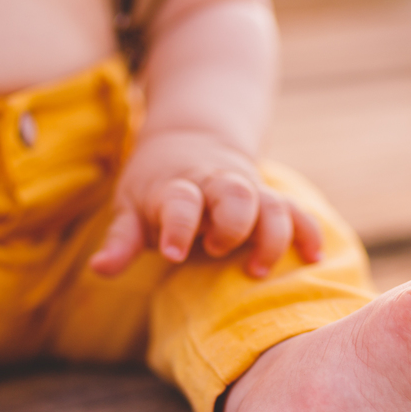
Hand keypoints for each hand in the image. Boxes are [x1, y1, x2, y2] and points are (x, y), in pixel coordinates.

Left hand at [89, 130, 322, 277]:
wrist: (190, 140)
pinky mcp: (269, 198)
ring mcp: (247, 190)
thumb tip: (98, 270)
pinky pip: (296, 211)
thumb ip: (120, 242)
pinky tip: (312, 258)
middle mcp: (216, 184)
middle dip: (234, 224)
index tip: (175, 254)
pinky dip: (308, 232)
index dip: (179, 227)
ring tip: (257, 270)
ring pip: (272, 203)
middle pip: (236, 194)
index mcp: (176, 187)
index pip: (180, 202)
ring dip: (272, 235)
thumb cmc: (154, 187)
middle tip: (217, 250)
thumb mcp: (129, 209)